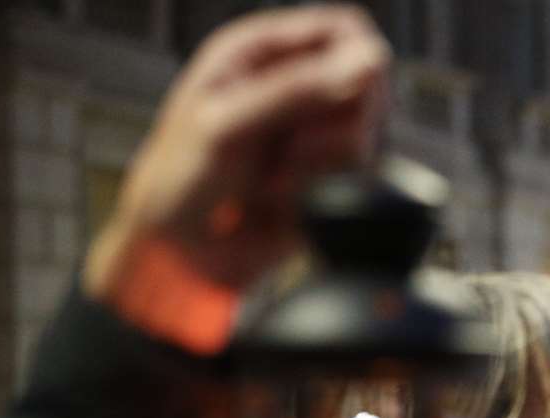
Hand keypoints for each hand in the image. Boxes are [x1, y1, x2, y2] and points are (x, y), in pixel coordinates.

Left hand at [84, 5, 390, 348]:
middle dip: (333, 122)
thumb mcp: (231, 123)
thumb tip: (370, 59)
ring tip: (273, 176)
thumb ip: (300, 89)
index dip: (356, 59)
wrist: (179, 254)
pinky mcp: (327, 181)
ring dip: (319, 163)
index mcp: (261, 51)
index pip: (345, 30)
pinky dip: (320, 192)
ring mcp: (314, 136)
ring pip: (365, 134)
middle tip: (289, 145)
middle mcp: (293, 88)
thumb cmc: (182, 180)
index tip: (342, 95)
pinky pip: (356, 179)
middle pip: (366, 86)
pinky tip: (282, 198)